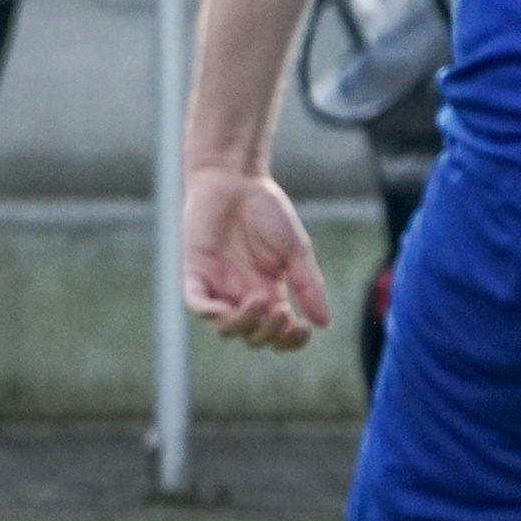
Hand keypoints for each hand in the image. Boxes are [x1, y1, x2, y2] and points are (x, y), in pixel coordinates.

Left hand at [182, 164, 330, 352]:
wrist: (236, 180)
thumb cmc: (268, 211)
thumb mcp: (296, 250)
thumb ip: (308, 285)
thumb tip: (324, 323)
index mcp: (270, 293)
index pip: (279, 333)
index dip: (290, 340)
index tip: (304, 330)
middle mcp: (244, 295)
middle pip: (254, 336)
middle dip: (269, 333)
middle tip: (282, 311)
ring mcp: (219, 286)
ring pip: (226, 328)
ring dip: (244, 325)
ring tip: (260, 303)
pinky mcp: (196, 273)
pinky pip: (197, 304)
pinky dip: (211, 312)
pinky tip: (227, 308)